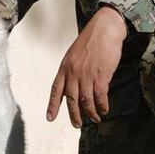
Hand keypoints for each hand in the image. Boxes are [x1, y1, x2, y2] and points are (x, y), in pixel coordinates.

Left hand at [47, 6, 127, 126]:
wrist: (105, 29)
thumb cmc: (91, 40)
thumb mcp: (73, 55)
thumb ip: (70, 71)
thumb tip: (71, 86)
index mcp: (65, 68)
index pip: (56, 90)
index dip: (53, 105)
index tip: (50, 118)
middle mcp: (73, 73)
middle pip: (71, 100)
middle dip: (74, 115)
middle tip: (77, 124)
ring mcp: (87, 75)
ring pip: (86, 101)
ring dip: (91, 113)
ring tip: (95, 118)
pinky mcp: (101, 76)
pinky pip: (100, 97)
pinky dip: (102, 106)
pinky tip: (104, 110)